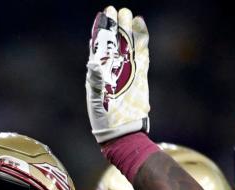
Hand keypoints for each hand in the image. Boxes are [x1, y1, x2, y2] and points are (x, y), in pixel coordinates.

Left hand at [86, 6, 149, 142]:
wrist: (121, 132)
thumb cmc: (104, 118)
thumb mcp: (96, 100)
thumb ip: (96, 80)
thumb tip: (93, 62)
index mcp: (98, 71)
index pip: (98, 45)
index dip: (100, 29)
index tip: (102, 14)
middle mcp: (112, 68)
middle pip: (113, 40)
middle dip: (114, 25)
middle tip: (115, 9)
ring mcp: (127, 69)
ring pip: (127, 44)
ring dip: (127, 29)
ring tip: (128, 13)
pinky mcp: (140, 74)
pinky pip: (142, 52)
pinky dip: (141, 39)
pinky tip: (141, 24)